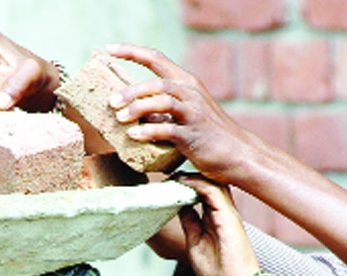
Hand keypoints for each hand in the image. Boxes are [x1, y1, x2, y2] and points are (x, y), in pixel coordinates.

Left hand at [104, 44, 253, 185]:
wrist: (237, 153)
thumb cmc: (206, 134)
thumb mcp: (184, 114)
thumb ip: (161, 109)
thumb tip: (129, 111)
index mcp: (186, 83)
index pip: (156, 59)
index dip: (132, 52)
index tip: (109, 50)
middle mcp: (191, 93)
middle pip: (156, 82)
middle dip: (131, 91)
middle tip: (112, 102)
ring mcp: (193, 113)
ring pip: (162, 101)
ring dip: (137, 108)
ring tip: (120, 118)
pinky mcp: (194, 135)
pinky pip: (168, 129)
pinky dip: (148, 131)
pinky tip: (134, 135)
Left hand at [174, 175, 258, 275]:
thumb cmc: (219, 270)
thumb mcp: (195, 242)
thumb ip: (190, 223)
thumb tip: (180, 208)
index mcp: (216, 219)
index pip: (204, 193)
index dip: (188, 185)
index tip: (170, 183)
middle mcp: (224, 213)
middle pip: (209, 184)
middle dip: (190, 177)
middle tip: (170, 176)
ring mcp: (228, 213)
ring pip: (213, 183)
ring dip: (193, 177)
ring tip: (175, 176)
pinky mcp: (229, 217)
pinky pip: (213, 192)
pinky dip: (198, 184)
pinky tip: (184, 182)